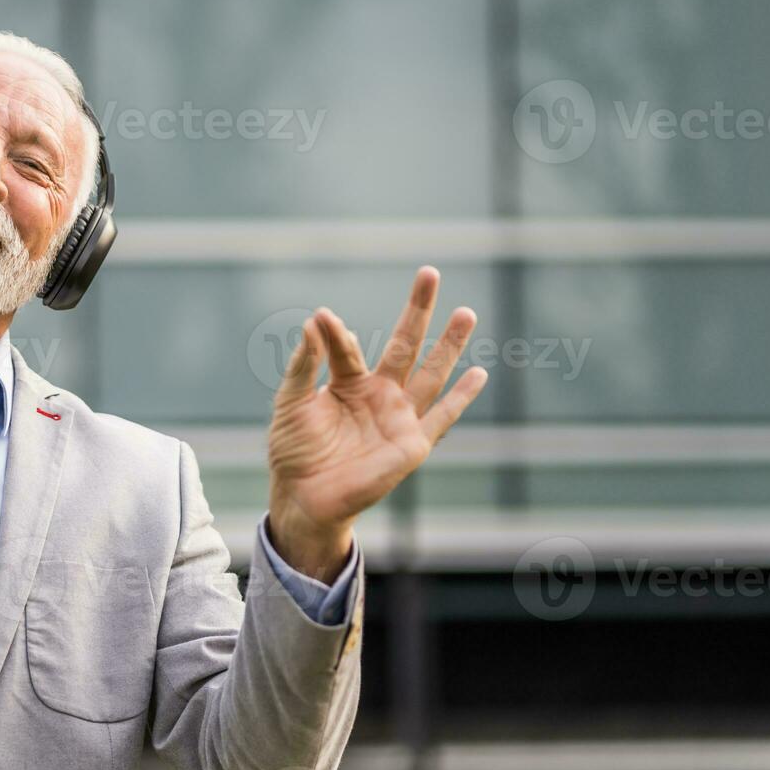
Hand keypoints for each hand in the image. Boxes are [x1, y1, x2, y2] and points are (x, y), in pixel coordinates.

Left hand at [266, 266, 488, 581]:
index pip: (347, 348)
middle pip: (404, 345)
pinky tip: (479, 373)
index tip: (322, 317)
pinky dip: (461, 397)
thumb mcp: (291, 403)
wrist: (304, 497)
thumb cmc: (294, 450)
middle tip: (430, 272)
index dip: (335, 334)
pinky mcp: (412, 444)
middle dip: (418, 310)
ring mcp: (398, 417)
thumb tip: (313, 323)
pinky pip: (442, 417)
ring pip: (430, 373)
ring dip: (449, 344)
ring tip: (465, 312)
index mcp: (348, 383)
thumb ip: (303, 365)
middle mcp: (379, 394)